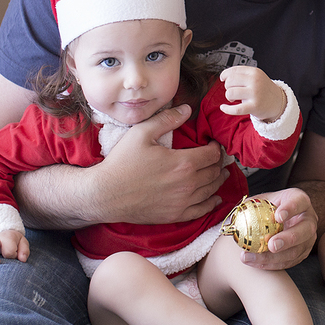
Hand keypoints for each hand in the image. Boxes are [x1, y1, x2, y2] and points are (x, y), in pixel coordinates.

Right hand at [94, 104, 227, 224]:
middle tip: (218, 158)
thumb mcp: (142, 133)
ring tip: (221, 174)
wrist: (104, 194)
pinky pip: (201, 211)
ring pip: (211, 190)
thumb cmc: (122, 163)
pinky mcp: (174, 215)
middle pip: (214, 172)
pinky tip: (215, 198)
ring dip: (218, 181)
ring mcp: (182, 202)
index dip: (216, 148)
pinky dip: (212, 203)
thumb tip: (187, 109)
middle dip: (218, 163)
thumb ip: (167, 119)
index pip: (212, 155)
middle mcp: (187, 184)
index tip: (213, 144)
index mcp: (183, 163)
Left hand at [219, 66, 285, 121]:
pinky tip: (224, 107)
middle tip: (233, 90)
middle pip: (230, 81)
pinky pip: (235, 109)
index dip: (225, 74)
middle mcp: (255, 81)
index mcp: (255, 72)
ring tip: (234, 98)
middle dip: (227, 86)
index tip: (223, 78)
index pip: (233, 70)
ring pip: (230, 93)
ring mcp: (255, 94)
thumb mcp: (257, 76)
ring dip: (229, 96)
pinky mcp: (254, 106)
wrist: (278, 102)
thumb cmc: (263, 89)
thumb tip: (224, 76)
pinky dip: (226, 109)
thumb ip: (242, 74)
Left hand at [239, 187, 317, 270]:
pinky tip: (255, 263)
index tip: (277, 216)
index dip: (290, 209)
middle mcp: (309, 220)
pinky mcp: (302, 253)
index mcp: (300, 201)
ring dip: (273, 257)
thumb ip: (248, 206)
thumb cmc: (270, 207)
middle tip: (271, 245)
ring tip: (251, 257)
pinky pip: (289, 262)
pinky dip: (271, 264)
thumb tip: (231, 219)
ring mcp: (308, 239)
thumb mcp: (262, 200)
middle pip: (305, 230)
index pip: (299, 202)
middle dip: (288, 239)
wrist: (284, 219)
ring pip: (296, 251)